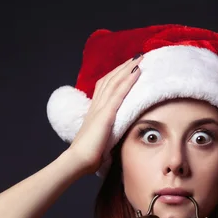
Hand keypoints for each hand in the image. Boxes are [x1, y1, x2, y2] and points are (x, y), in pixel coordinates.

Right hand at [68, 54, 143, 173]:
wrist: (77, 161)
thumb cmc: (88, 156)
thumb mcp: (100, 141)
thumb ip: (107, 135)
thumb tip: (113, 140)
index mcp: (95, 111)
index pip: (105, 87)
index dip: (116, 76)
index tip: (127, 68)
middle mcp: (96, 106)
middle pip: (110, 80)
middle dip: (123, 67)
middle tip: (136, 56)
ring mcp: (101, 109)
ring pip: (115, 82)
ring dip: (127, 68)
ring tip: (140, 58)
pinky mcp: (106, 115)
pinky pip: (119, 93)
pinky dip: (128, 80)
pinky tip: (137, 72)